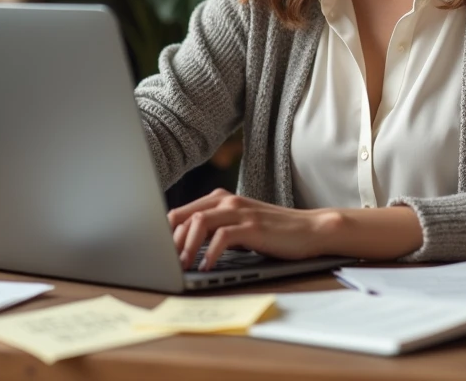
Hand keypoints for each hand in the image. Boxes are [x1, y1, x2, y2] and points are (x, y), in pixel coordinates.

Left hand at [166, 188, 337, 270]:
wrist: (310, 229)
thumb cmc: (275, 232)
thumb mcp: (240, 227)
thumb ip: (217, 230)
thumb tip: (186, 247)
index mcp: (221, 199)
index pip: (180, 212)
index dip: (164, 233)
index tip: (156, 253)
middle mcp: (228, 200)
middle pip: (184, 215)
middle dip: (169, 241)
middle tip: (164, 264)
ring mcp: (240, 212)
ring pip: (199, 222)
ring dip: (185, 246)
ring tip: (181, 266)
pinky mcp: (252, 226)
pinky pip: (222, 236)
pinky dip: (210, 253)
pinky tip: (207, 267)